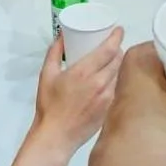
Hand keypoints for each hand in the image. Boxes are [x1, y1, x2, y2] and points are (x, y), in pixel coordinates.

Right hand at [33, 30, 125, 152]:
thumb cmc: (49, 104)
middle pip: (117, 59)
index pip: (108, 49)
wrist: (56, 136)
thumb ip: (54, 53)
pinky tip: (106, 80)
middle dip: (117, 49)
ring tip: (109, 61)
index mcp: (85, 72)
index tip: (119, 29)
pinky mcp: (110, 108)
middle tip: (111, 45)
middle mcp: (100, 82)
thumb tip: (61, 35)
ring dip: (116, 65)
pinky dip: (113, 80)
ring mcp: (107, 96)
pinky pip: (116, 88)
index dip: (116, 36)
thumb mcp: (46, 75)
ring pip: (118, 74)